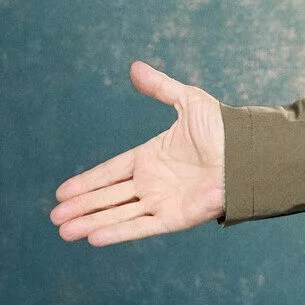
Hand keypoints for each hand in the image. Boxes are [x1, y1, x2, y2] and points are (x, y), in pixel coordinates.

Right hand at [52, 61, 225, 243]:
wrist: (250, 152)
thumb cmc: (224, 127)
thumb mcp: (189, 101)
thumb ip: (160, 87)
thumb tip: (134, 66)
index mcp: (151, 157)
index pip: (110, 172)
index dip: (86, 182)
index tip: (61, 193)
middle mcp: (153, 182)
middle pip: (109, 197)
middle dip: (82, 207)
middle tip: (54, 217)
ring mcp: (163, 200)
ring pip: (119, 214)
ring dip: (92, 222)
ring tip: (64, 231)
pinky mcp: (176, 217)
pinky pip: (142, 226)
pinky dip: (118, 232)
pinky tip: (93, 237)